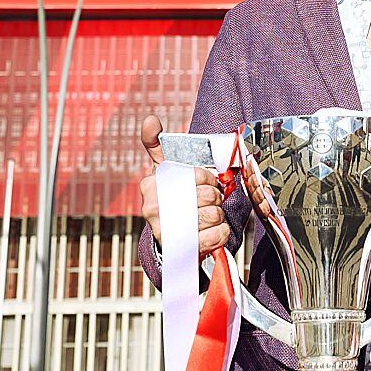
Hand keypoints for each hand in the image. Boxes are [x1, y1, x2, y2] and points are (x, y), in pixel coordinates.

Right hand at [140, 114, 230, 257]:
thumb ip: (156, 144)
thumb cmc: (171, 198)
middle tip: (210, 200)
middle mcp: (153, 208)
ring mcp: (165, 231)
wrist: (170, 238)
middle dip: (215, 197)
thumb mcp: (162, 170)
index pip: (194, 174)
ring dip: (218, 215)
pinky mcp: (181, 250)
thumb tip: (149, 119)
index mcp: (150, 185)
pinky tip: (213, 230)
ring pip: (212, 215)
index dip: (207, 178)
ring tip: (209, 216)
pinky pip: (215, 236)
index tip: (205, 182)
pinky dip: (221, 232)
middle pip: (206, 195)